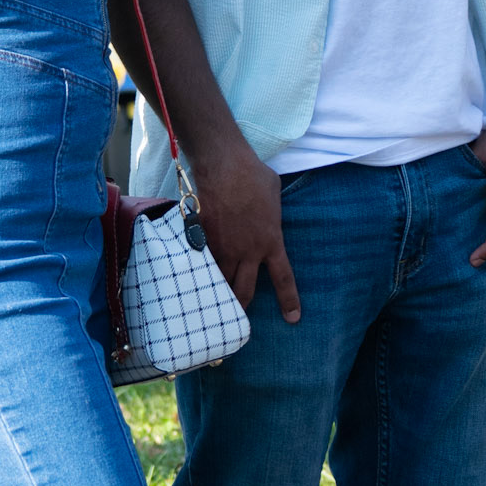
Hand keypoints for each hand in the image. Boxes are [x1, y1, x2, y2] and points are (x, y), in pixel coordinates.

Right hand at [193, 143, 301, 321]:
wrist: (224, 166)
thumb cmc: (254, 175)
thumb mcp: (275, 196)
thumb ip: (272, 215)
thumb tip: (266, 216)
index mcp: (271, 241)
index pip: (283, 278)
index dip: (289, 301)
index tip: (293, 319)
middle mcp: (248, 251)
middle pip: (245, 291)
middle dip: (241, 308)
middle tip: (237, 318)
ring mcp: (223, 247)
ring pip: (220, 282)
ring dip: (217, 293)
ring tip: (211, 303)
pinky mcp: (203, 239)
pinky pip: (201, 263)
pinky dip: (199, 271)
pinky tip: (192, 278)